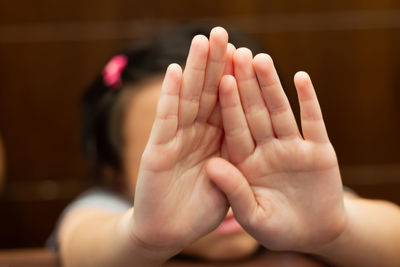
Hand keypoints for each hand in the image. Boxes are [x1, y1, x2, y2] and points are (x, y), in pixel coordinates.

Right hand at [131, 27, 232, 255]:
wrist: (166, 234)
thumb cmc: (198, 213)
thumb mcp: (229, 189)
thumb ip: (240, 166)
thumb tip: (255, 144)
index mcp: (217, 143)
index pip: (229, 104)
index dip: (237, 79)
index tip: (245, 53)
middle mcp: (197, 135)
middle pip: (208, 94)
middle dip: (216, 64)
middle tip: (222, 32)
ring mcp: (176, 140)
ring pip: (188, 99)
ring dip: (194, 70)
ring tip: (201, 40)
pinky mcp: (157, 150)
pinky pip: (167, 120)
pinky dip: (171, 96)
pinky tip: (176, 71)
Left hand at [206, 48, 346, 251]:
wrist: (313, 235)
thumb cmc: (278, 229)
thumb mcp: (253, 216)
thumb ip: (233, 190)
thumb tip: (212, 166)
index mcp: (246, 162)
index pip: (234, 129)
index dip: (227, 105)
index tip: (219, 79)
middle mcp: (267, 149)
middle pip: (254, 112)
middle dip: (246, 85)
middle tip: (238, 54)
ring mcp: (293, 147)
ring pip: (280, 111)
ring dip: (272, 85)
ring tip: (262, 58)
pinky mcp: (319, 150)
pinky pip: (313, 122)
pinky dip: (308, 101)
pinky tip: (301, 77)